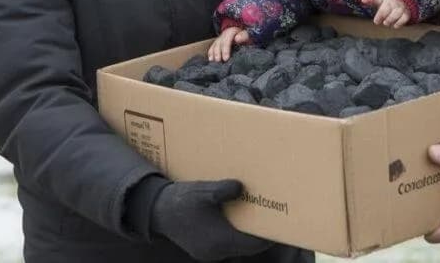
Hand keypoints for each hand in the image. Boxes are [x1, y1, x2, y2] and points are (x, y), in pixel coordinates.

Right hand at [150, 179, 271, 260]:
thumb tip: (240, 187)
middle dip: (261, 235)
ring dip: (248, 234)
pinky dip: (236, 235)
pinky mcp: (206, 249)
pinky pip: (227, 245)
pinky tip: (240, 218)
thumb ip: (222, 190)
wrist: (157, 211)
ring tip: (260, 216)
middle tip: (275, 218)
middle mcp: (217, 252)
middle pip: (247, 247)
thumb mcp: (203, 191)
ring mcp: (210, 253)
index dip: (268, 237)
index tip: (282, 225)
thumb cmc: (182, 201)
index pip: (253, 245)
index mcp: (219, 241)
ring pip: (238, 247)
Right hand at [208, 27, 249, 61]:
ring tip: (215, 62)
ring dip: (213, 54)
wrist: (241, 35)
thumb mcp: (246, 35)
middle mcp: (223, 35)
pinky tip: (211, 59)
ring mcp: (219, 39)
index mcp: (231, 31)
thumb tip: (237, 39)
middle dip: (218, 53)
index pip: (226, 39)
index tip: (226, 58)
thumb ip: (243, 36)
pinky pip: (212, 47)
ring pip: (214, 45)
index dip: (225, 49)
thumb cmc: (244, 38)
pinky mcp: (217, 43)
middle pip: (219, 43)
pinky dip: (211, 53)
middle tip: (219, 61)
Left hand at [362, 0, 410, 27]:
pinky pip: (405, 17)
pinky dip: (400, 22)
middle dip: (381, 14)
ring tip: (386, 23)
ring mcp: (401, 6)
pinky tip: (394, 25)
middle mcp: (393, 0)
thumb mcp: (378, 0)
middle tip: (376, 22)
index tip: (363, 0)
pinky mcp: (406, 12)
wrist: (402, 1)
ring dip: (391, 19)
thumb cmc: (387, 2)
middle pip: (387, 7)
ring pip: (397, 12)